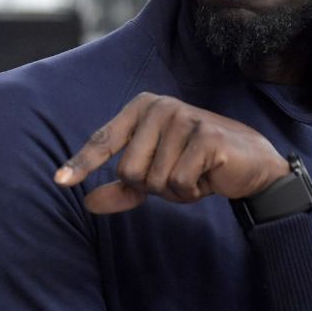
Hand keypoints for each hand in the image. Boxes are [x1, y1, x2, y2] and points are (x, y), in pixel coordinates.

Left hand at [54, 93, 290, 212]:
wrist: (251, 165)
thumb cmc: (200, 166)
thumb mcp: (157, 176)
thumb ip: (124, 188)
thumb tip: (88, 203)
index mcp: (143, 108)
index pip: (105, 140)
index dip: (82, 164)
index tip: (60, 182)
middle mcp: (161, 107)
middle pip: (128, 170)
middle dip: (151, 186)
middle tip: (179, 174)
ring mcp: (184, 119)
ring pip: (153, 180)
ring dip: (173, 191)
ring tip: (196, 175)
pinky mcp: (205, 137)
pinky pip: (177, 183)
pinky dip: (190, 192)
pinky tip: (207, 178)